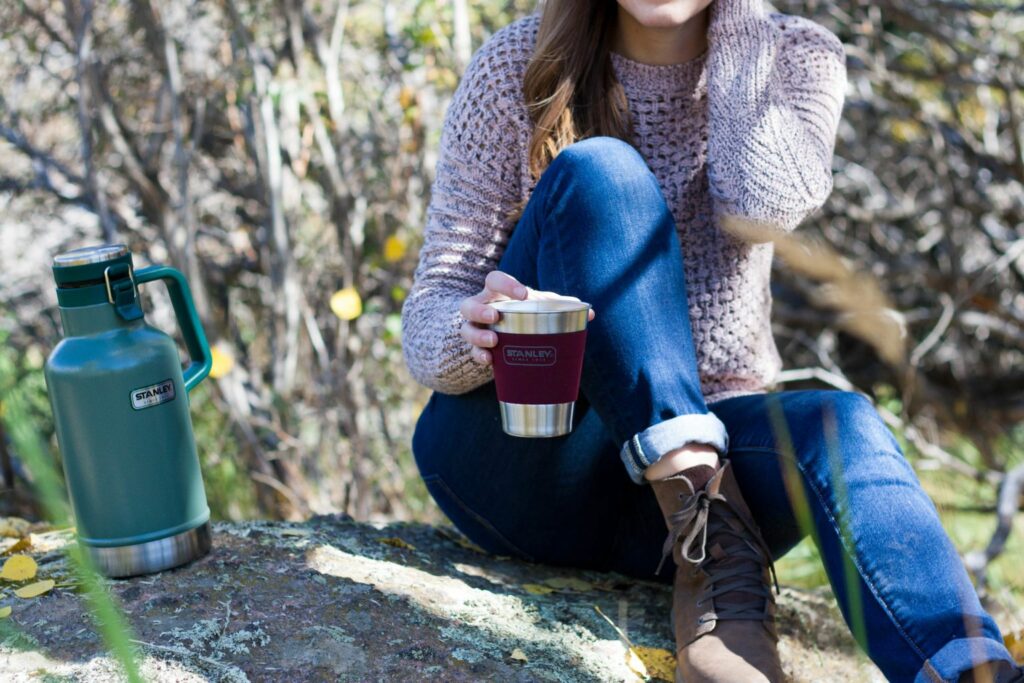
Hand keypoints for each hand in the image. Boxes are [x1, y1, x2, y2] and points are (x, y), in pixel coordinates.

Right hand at [458, 271, 594, 364]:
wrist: (507, 330)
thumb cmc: (525, 312)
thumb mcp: (541, 307)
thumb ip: (562, 307)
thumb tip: (590, 314)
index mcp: (497, 292)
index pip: (494, 280)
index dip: (505, 285)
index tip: (523, 293)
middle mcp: (482, 308)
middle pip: (469, 305)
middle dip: (479, 310)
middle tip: (495, 316)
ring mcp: (476, 328)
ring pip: (466, 329)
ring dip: (477, 335)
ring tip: (494, 341)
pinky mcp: (478, 348)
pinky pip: (472, 352)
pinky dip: (479, 355)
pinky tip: (490, 360)